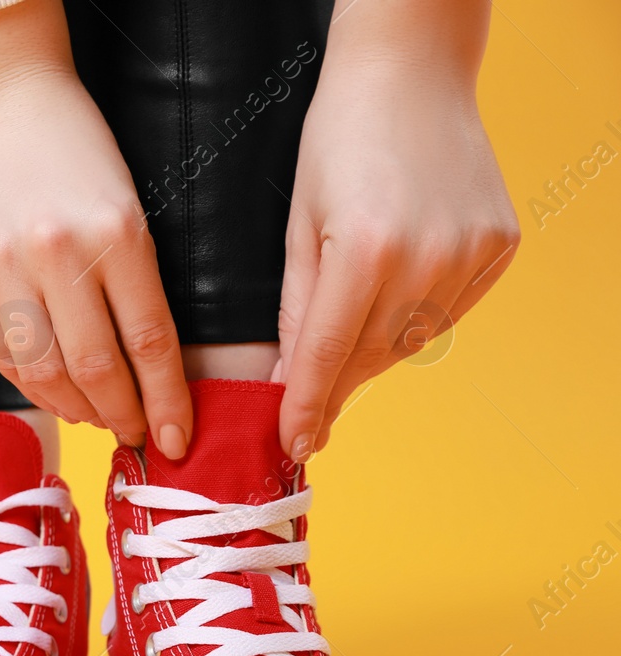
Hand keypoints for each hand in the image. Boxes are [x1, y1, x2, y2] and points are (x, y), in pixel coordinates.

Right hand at [0, 5, 189, 457]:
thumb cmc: (75, 151)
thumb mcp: (126, 204)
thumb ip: (133, 282)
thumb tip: (145, 368)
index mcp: (115, 232)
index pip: (149, 340)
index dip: (165, 401)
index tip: (176, 438)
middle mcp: (56, 253)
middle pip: (97, 366)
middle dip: (123, 414)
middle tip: (137, 437)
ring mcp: (2, 268)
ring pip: (44, 371)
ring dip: (77, 409)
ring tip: (98, 419)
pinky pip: (2, 352)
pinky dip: (31, 385)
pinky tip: (53, 393)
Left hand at [277, 34, 518, 458]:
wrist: (412, 74)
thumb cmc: (339, 140)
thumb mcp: (298, 226)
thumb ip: (298, 310)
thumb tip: (292, 382)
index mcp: (362, 251)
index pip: (328, 356)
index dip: (306, 408)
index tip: (294, 445)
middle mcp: (425, 257)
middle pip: (370, 356)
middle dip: (334, 384)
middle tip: (308, 409)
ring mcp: (470, 252)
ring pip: (412, 341)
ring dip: (374, 350)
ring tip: (349, 331)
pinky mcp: (499, 246)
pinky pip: (449, 310)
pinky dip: (418, 316)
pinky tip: (397, 292)